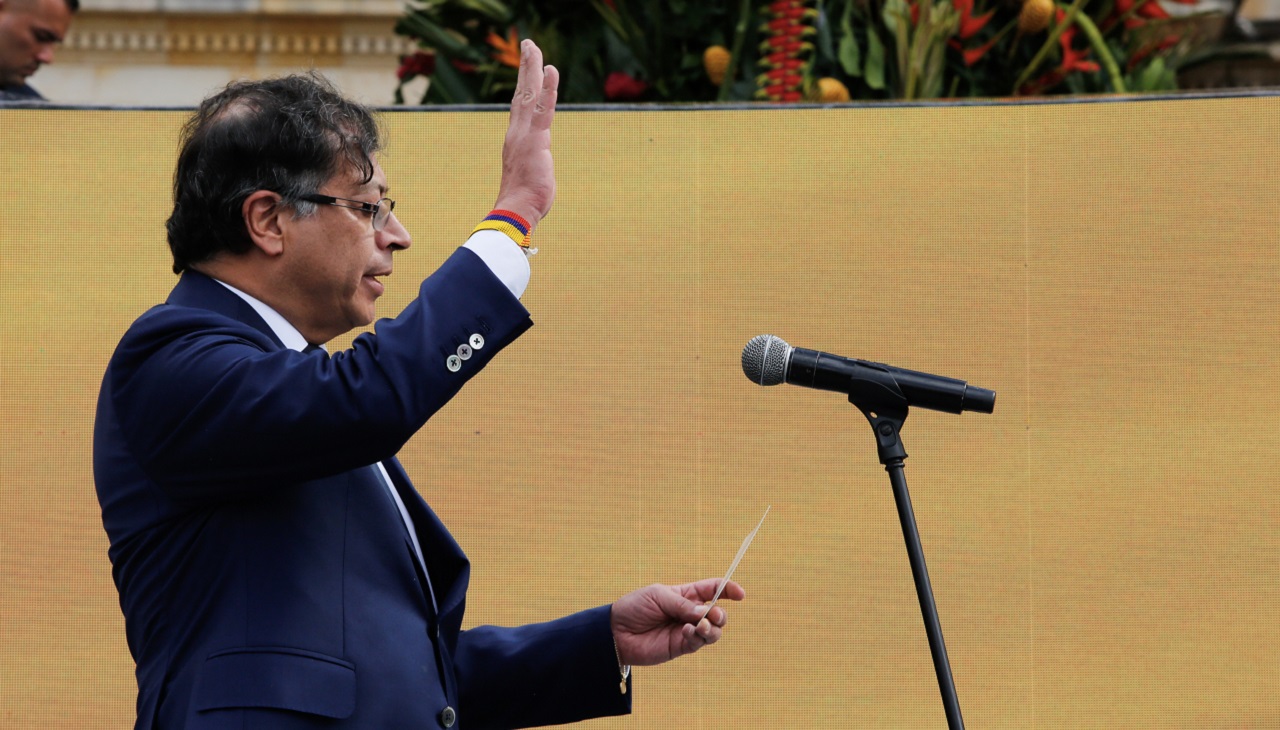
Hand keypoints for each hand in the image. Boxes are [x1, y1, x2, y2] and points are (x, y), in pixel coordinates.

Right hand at [493, 39, 558, 230]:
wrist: (516, 211)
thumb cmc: (525, 201)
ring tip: (533, 47)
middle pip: (522, 92)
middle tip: (528, 44)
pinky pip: (543, 109)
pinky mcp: (536, 140)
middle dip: (525, 67)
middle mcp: (516, 132)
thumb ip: (536, 165)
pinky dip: (548, 89)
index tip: (528, 67)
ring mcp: (524, 134)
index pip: (521, 106)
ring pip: (529, 94)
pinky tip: (550, 70)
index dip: (525, 84)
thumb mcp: (531, 177)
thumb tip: (540, 170)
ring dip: (532, 68)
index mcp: (516, 139)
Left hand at [611, 579, 745, 666]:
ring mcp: (687, 630)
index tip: (740, 594)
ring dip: (711, 628)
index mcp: (686, 594)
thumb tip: (706, 613)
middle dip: (720, 614)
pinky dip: (698, 636)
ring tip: (699, 626)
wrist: (616, 631)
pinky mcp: (681, 647)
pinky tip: (687, 631)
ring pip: (713, 631)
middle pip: (718, 613)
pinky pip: (699, 642)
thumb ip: (683, 604)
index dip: (728, 589)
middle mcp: (690, 612)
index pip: (713, 589)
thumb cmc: (635, 607)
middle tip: (713, 615)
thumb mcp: (659, 596)